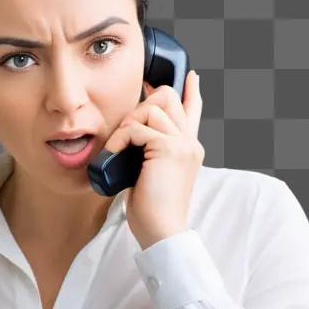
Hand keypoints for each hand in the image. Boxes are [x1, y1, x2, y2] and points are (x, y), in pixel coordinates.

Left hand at [102, 69, 204, 249]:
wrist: (161, 231)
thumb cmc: (152, 210)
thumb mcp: (150, 174)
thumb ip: (149, 153)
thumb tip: (132, 133)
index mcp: (189, 148)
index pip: (194, 110)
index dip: (191, 91)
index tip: (190, 77)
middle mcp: (190, 142)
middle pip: (169, 98)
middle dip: (141, 105)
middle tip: (125, 131)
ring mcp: (182, 144)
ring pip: (152, 108)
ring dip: (128, 124)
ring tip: (119, 147)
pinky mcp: (169, 149)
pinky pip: (137, 128)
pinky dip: (120, 138)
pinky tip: (114, 154)